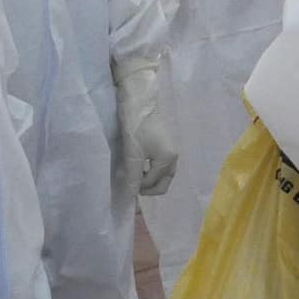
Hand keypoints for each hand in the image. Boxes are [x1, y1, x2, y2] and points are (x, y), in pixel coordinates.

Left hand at [113, 56, 178, 195]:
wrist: (140, 102)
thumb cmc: (136, 128)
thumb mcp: (132, 155)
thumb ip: (133, 177)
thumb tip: (131, 196)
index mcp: (169, 159)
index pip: (153, 182)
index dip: (137, 187)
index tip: (123, 183)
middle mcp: (175, 155)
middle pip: (165, 181)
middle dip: (149, 186)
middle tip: (132, 183)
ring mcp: (173, 147)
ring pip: (164, 172)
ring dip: (150, 177)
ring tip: (134, 173)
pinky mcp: (168, 141)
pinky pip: (162, 162)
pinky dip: (152, 167)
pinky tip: (140, 161)